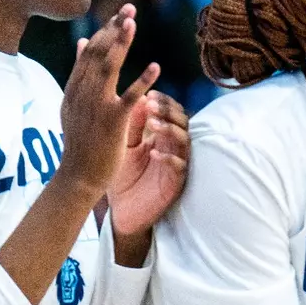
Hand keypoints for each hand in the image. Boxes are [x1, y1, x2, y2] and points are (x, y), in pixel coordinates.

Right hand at [57, 6, 161, 196]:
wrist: (79, 175)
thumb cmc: (82, 140)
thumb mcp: (73, 104)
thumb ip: (79, 74)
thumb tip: (79, 43)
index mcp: (74, 87)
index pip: (89, 51)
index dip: (105, 30)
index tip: (120, 13)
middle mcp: (82, 92)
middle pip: (96, 53)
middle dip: (112, 29)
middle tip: (129, 8)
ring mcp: (95, 106)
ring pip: (107, 68)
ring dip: (120, 43)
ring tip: (133, 23)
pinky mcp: (112, 122)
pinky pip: (128, 97)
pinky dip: (142, 81)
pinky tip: (156, 67)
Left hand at [107, 90, 189, 237]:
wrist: (120, 209)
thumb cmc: (121, 177)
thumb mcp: (122, 145)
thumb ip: (130, 124)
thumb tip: (137, 97)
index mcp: (161, 136)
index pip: (171, 113)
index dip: (164, 102)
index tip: (149, 95)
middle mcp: (173, 147)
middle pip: (183, 122)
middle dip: (169, 112)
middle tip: (152, 105)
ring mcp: (177, 163)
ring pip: (185, 141)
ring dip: (171, 130)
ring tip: (153, 125)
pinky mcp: (177, 182)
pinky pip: (180, 166)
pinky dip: (169, 157)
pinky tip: (154, 153)